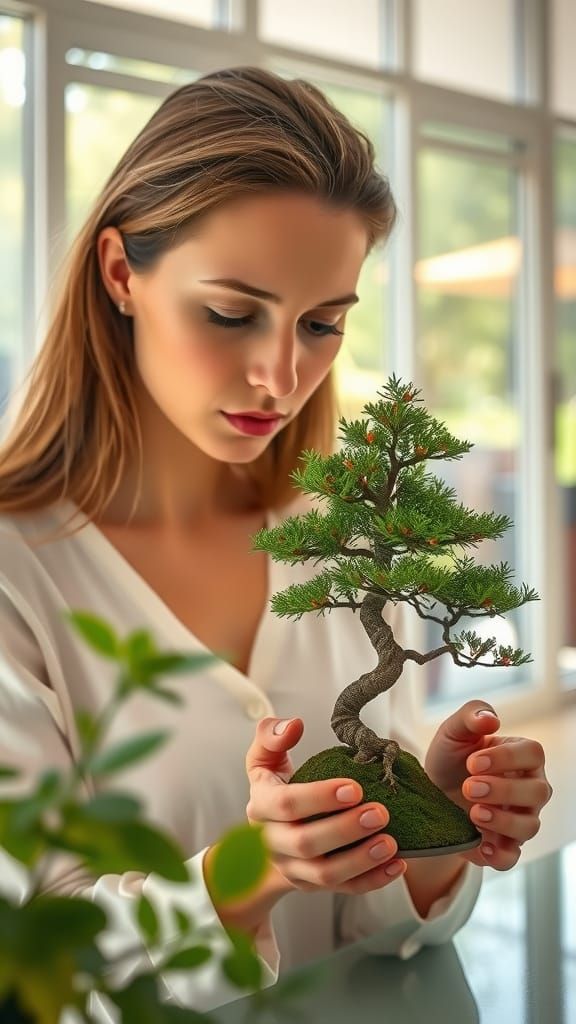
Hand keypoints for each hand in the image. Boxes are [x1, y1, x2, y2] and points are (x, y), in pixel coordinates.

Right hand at [245, 716, 406, 893]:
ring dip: (360, 860)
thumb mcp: (264, 759)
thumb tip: (295, 724)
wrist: (260, 841)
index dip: (319, 797)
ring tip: (391, 843)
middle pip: (305, 843)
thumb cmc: (274, 787)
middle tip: (380, 813)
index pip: (285, 805)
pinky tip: (397, 865)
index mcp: (260, 806)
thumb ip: (272, 736)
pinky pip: (343, 889)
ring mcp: (292, 869)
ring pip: (324, 874)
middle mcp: (271, 843)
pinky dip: (371, 881)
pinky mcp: (312, 885)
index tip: (355, 787)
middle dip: (346, 829)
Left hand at [424, 699, 552, 869]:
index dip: (506, 758)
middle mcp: (528, 788)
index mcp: (521, 756)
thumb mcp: (454, 731)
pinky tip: (480, 843)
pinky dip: (500, 855)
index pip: (533, 753)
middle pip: (539, 791)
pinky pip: (512, 857)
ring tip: (472, 813)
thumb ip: (471, 715)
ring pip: (529, 826)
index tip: (472, 762)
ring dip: (502, 820)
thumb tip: (491, 719)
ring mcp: (519, 818)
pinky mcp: (503, 844)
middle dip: (503, 790)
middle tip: (468, 787)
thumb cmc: (450, 757)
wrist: (429, 791)